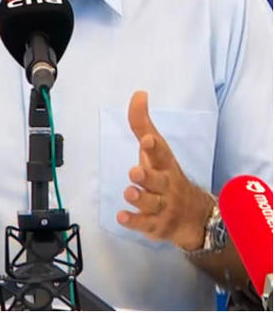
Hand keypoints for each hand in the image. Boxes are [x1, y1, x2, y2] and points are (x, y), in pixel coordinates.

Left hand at [116, 91, 212, 249]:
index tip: (146, 140)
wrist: (197, 218)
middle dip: (147, 176)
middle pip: (158, 181)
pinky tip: (122, 217)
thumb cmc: (167, 177)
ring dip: (140, 198)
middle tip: (134, 172)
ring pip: (152, 204)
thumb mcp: (157, 151)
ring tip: (129, 192)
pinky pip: (145, 225)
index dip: (154, 147)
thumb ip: (142, 124)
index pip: (161, 154)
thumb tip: (138, 94)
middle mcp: (167, 186)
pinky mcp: (157, 226)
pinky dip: (134, 222)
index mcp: (166, 165)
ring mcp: (163, 207)